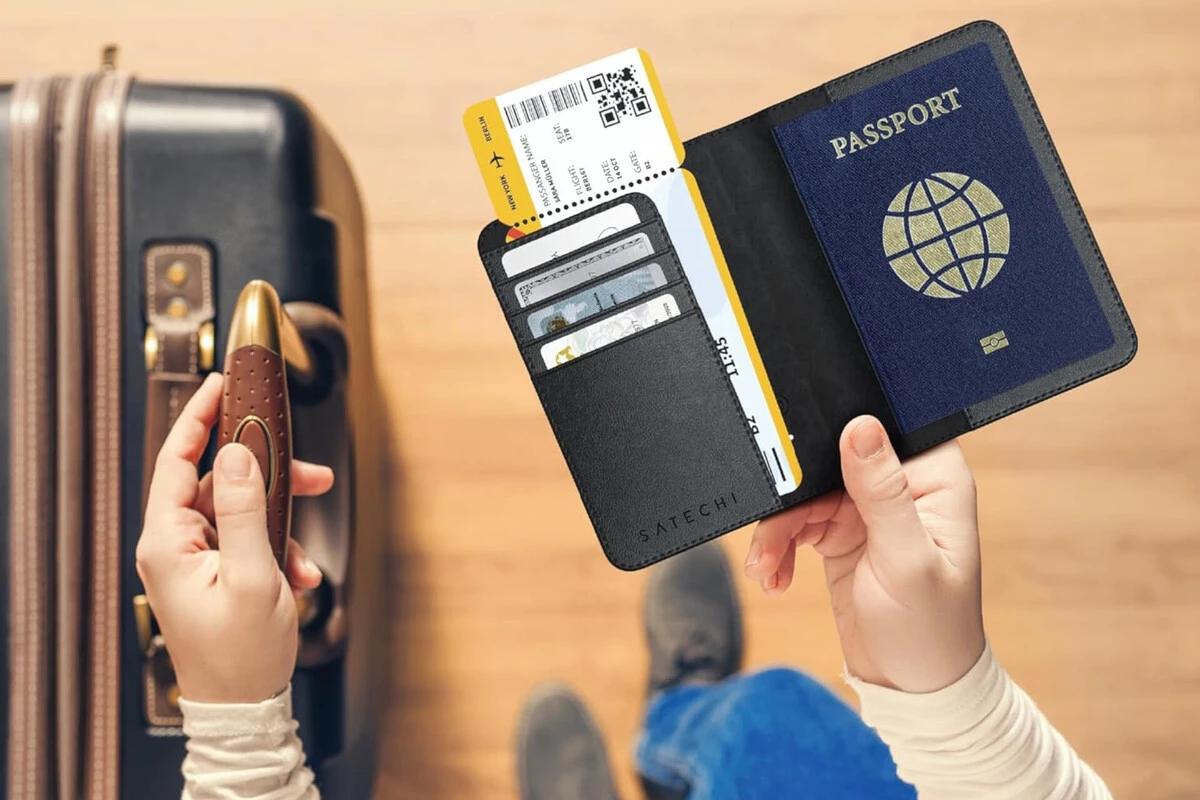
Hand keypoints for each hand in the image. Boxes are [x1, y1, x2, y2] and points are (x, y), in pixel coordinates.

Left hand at [136, 372, 332, 703]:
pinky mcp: (215, 573)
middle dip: (268, 476)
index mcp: (167, 543)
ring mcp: (194, 561)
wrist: (242, 708)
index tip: (222, 385)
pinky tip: (299, 574)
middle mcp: (174, 547)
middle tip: (307, 470)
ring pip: (241, 510)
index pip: (175, 460)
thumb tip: (237, 455)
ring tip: (307, 547)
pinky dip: (280, 549)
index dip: (200, 417)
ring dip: (282, 520)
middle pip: (218, 482)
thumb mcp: (253, 575)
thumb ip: (245, 509)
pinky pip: (249, 539)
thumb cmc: (240, 655)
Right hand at [745, 415, 984, 692]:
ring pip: (803, 491)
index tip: (797, 457)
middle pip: (829, 458)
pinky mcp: (840, 531)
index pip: (882, 427)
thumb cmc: (931, 630)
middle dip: (792, 495)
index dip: (839, 431)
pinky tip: (773, 575)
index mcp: (935, 476)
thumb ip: (882, 491)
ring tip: (765, 569)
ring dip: (777, 530)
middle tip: (771, 532)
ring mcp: (868, 507)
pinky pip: (795, 521)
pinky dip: (777, 547)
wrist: (910, 687)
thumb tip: (860, 427)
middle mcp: (903, 483)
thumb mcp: (906, 559)